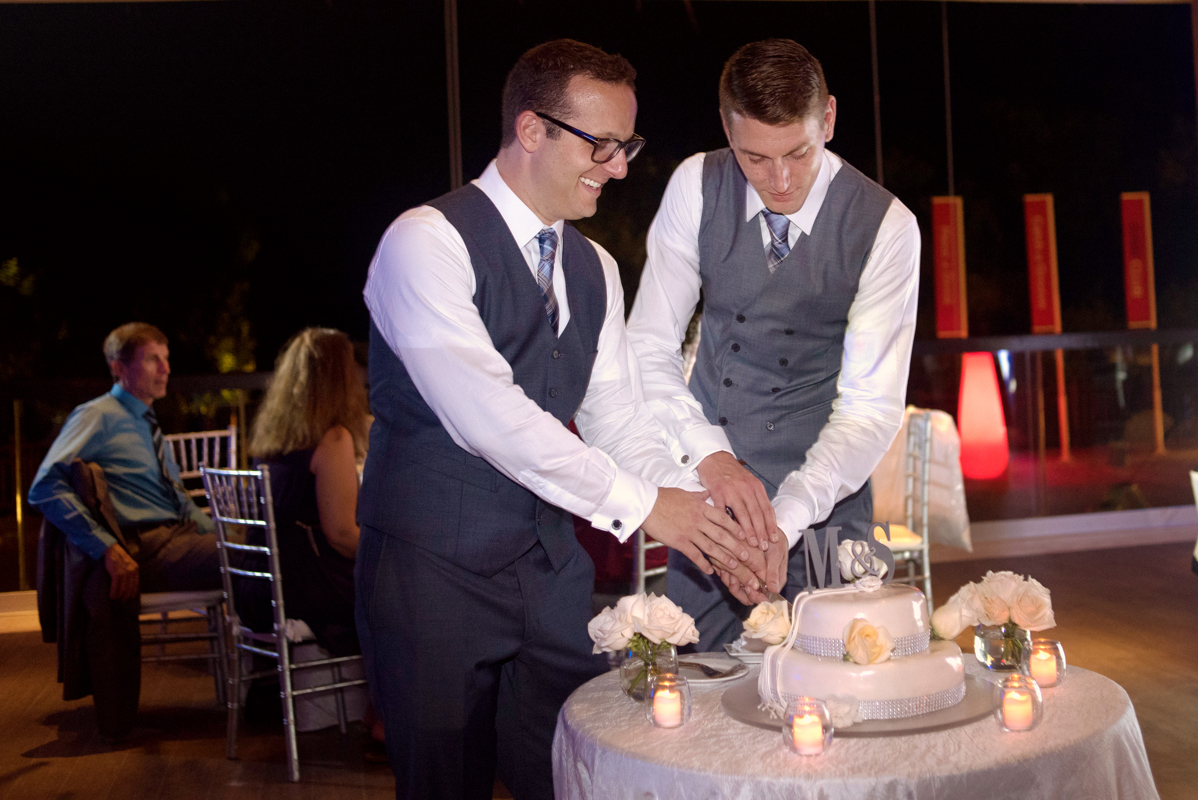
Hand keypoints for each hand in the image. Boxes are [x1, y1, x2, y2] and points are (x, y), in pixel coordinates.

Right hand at [104, 543, 138, 600]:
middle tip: (122, 601)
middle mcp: (132, 570)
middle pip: (130, 587)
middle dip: (126, 596)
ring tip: (116, 599)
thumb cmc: (119, 558)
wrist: (111, 549)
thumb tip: (129, 584)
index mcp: (136, 569)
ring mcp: (124, 571)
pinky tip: (112, 596)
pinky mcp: (116, 572)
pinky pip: (116, 585)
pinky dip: (114, 591)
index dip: (133, 593)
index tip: (130, 598)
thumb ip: (130, 572)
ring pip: (123, 588)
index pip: (136, 584)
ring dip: (119, 595)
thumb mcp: (128, 564)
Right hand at [641, 487, 761, 590]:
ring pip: (712, 547)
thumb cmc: (664, 497)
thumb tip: (708, 492)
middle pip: (722, 535)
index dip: (736, 528)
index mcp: (701, 507)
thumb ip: (699, 496)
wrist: (647, 504)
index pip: (724, 519)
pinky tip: (710, 571)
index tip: (746, 536)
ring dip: (724, 558)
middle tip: (747, 557)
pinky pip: (695, 555)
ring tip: (734, 567)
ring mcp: (690, 531)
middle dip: (736, 547)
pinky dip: (704, 564)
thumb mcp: (685, 493)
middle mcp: (699, 520)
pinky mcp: (679, 541)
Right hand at [695, 452, 777, 549]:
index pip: (767, 509)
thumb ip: (755, 497)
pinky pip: (722, 510)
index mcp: (756, 486)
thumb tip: (765, 518)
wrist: (714, 457)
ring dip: (748, 531)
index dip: (771, 525)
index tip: (774, 539)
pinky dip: (726, 523)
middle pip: (757, 513)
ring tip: (752, 543)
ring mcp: (731, 490)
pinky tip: (728, 534)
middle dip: (761, 531)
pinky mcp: (717, 492)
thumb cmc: (731, 472)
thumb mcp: (748, 481)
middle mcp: (746, 488)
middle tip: (764, 546)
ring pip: (742, 514)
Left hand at [716, 529, 788, 603]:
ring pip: (739, 590)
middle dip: (739, 591)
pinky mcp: (742, 572)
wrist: (768, 529)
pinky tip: (723, 569)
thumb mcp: (776, 555)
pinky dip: (727, 576)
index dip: (755, 597)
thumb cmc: (776, 542)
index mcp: (773, 582)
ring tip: (726, 573)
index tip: (748, 589)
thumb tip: (774, 590)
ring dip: (732, 583)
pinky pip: (733, 580)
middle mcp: (761, 583)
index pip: (763, 598)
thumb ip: (774, 572)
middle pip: (748, 597)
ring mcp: (751, 578)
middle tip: (733, 580)